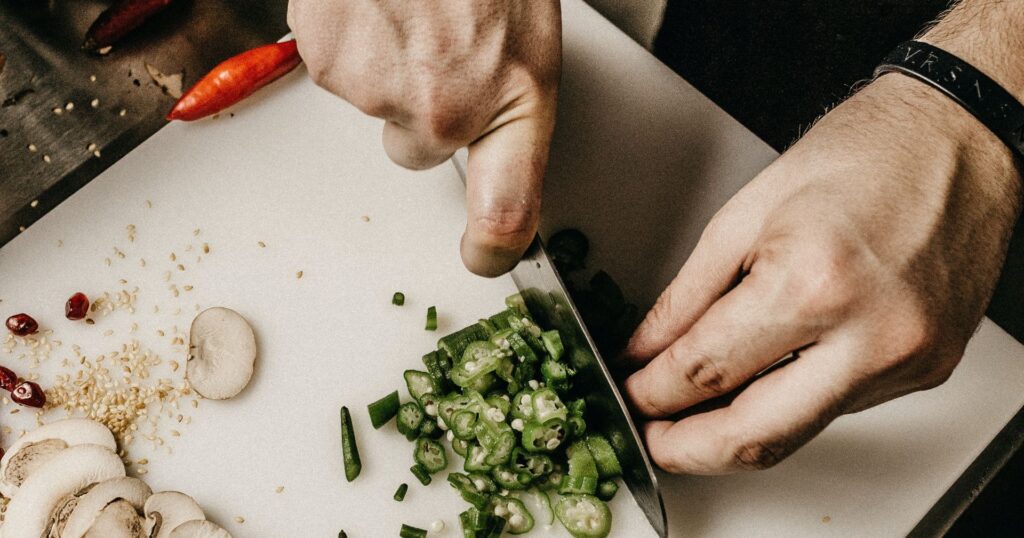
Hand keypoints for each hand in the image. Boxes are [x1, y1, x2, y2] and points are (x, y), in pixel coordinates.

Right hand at [288, 1, 561, 275]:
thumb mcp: (526, 33)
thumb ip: (504, 102)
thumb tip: (480, 145)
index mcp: (514, 100)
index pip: (508, 211)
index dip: (494, 247)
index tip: (484, 255)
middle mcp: (444, 110)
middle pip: (416, 149)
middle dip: (422, 109)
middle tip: (439, 46)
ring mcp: (379, 89)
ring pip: (374, 104)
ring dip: (387, 64)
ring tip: (410, 8)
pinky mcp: (327, 60)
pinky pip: (336, 68)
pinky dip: (351, 39)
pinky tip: (377, 2)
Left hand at [622, 73, 1021, 473]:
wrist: (958, 138)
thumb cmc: (863, 153)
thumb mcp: (745, 213)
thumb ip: (686, 296)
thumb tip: (646, 350)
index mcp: (813, 282)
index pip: (707, 371)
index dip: (652, 393)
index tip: (630, 394)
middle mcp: (869, 334)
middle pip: (755, 436)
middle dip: (687, 449)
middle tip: (651, 436)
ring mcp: (906, 359)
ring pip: (797, 433)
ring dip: (735, 433)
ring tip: (692, 414)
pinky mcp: (927, 369)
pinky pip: (837, 407)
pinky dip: (787, 403)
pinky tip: (760, 382)